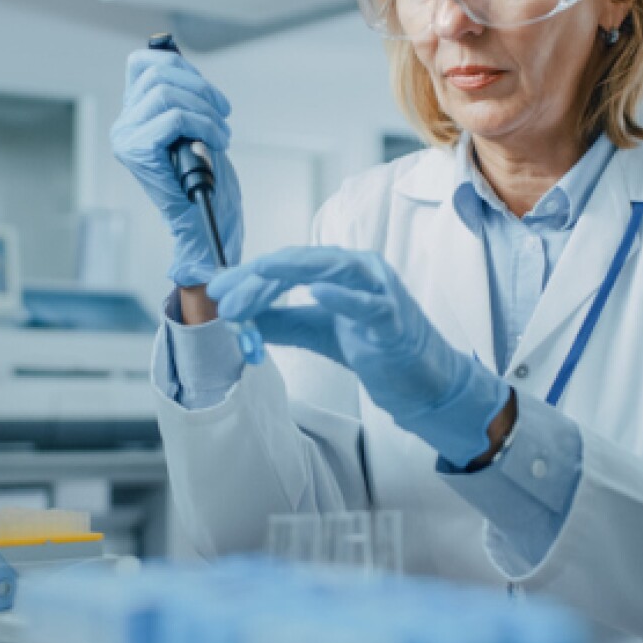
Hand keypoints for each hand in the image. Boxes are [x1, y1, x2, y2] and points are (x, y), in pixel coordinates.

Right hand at [112, 49, 242, 286]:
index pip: (141, 63)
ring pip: (168, 94)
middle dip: (201, 89)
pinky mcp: (137, 151)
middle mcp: (124, 125)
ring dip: (207, 111)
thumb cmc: (202, 174)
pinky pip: (175, 118)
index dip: (176, 64)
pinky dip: (205, 126)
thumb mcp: (192, 125)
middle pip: (158, 74)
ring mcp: (127, 138)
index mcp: (134, 114)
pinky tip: (217, 142)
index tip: (204, 87)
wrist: (202, 217)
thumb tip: (180, 61)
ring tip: (222, 133)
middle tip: (223, 113)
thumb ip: (181, 94)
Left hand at [208, 247, 510, 466]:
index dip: (250, 276)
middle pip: (302, 262)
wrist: (423, 381)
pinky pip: (368, 304)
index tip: (218, 291)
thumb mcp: (317, 331)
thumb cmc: (376, 347)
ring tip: (255, 279)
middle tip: (224, 298)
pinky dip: (342, 296)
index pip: (288, 264)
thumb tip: (239, 317)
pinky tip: (316, 292)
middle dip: (258, 278)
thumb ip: (282, 320)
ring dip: (288, 275)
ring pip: (331, 270)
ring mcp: (380, 290)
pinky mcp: (394, 319)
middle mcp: (361, 269)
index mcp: (341, 268)